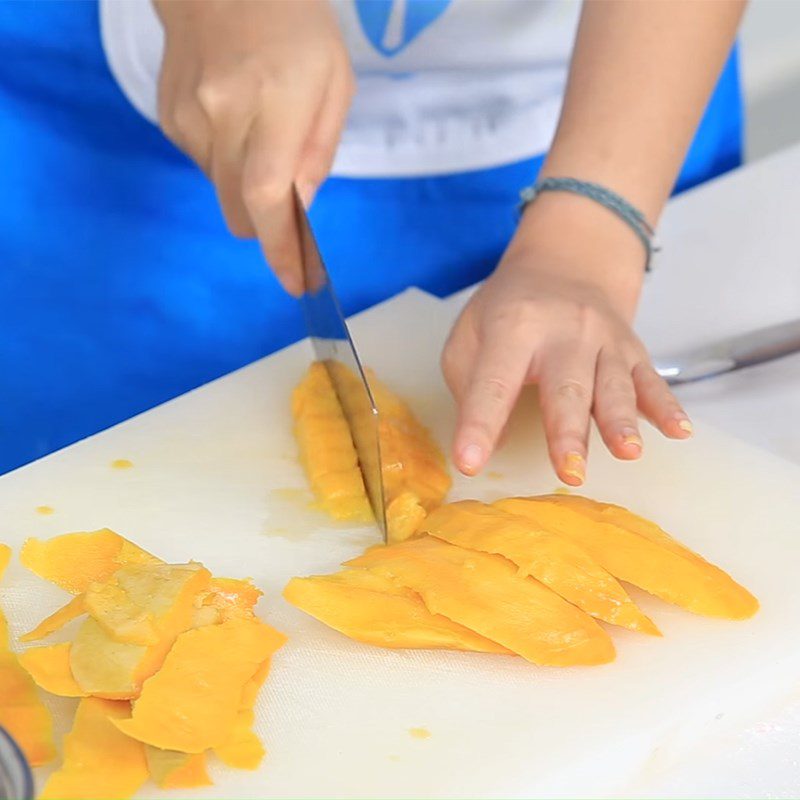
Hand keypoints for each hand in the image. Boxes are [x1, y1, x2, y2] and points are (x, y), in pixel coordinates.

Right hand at [154, 0, 354, 294]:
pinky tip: (234, 117)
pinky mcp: (167, 118)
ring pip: (222, 192)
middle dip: (267, 222)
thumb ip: (318, 151)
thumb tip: (299, 209)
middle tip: (289, 199)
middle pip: (241, 210)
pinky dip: (226, 159)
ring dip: (246, 183)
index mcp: (274, 104)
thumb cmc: (295, 25)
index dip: (281, 248)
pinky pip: (204, 166)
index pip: (268, 196)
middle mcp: (222, 116)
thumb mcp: (334, 82)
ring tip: (261, 128)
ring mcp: (187, 119)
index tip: (295, 282)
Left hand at [441, 192, 691, 485]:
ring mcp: (603, 339)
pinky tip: (679, 431)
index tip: (468, 462)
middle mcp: (563, 331)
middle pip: (565, 388)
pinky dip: (666, 407)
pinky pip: (651, 381)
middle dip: (567, 431)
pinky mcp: (632, 349)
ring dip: (621, 421)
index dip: (479, 423)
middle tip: (569, 472)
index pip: (493, 382)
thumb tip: (492, 443)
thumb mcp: (470, 335)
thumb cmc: (509, 311)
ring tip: (628, 452)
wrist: (565, 262)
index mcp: (512, 327)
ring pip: (613, 386)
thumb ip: (471, 387)